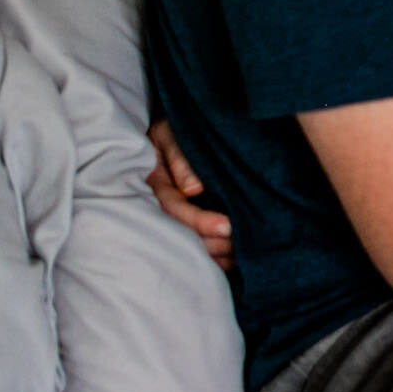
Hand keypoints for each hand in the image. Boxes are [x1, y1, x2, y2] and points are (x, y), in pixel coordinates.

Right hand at [145, 119, 233, 270]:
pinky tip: (228, 263)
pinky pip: (187, 242)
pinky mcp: (175, 218)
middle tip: (240, 248)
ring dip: (210, 254)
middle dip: (210, 244)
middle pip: (179, 232)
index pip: (175, 208)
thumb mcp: (170, 133)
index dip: (200, 221)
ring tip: (239, 259)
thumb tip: (194, 189)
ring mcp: (163, 212)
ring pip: (183, 242)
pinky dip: (207, 256)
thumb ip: (181, 157)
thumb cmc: (171, 128)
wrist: (163, 130)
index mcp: (152, 182)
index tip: (228, 227)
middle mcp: (154, 202)